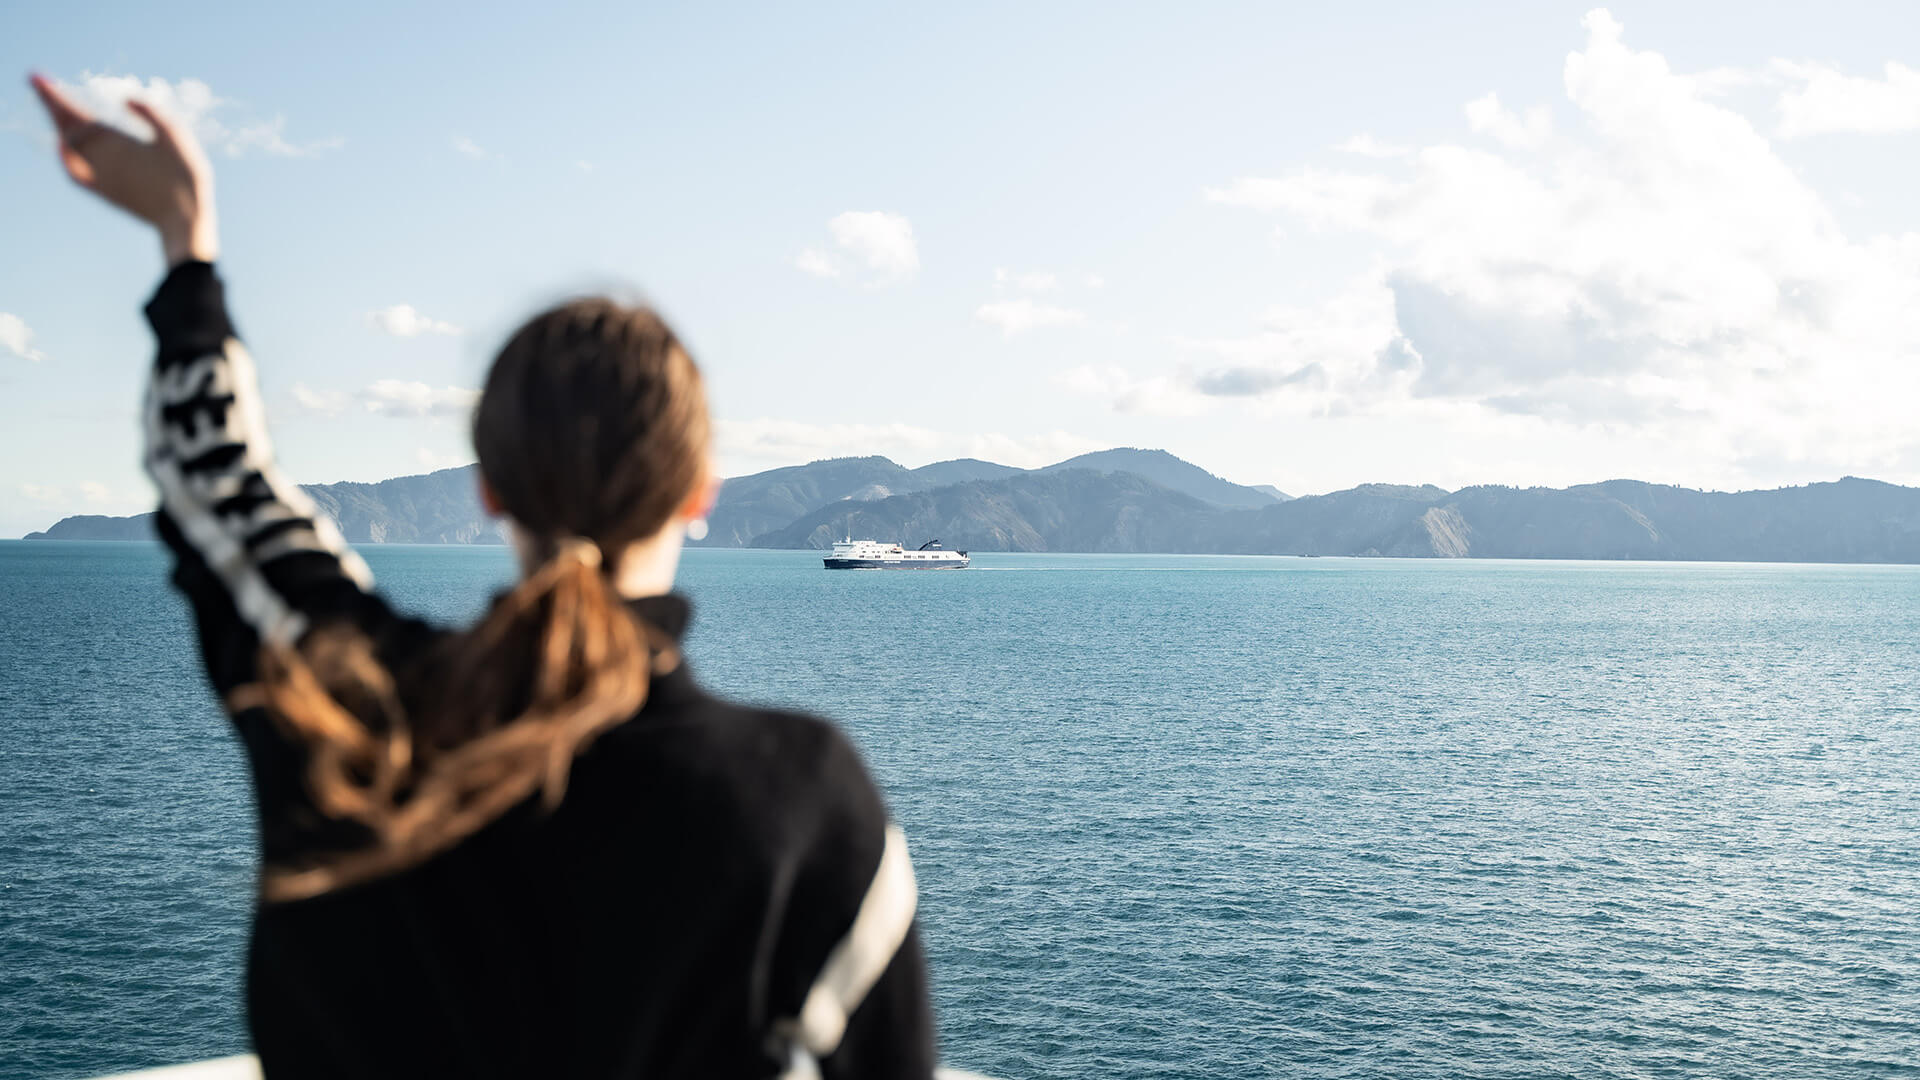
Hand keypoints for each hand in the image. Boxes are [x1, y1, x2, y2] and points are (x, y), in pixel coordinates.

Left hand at [29, 73, 218, 265]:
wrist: (183, 221)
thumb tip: (124, 98)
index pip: (77, 115)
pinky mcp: (105, 192)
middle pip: (67, 127)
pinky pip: (75, 172)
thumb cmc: (186, 177)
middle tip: (37, 83)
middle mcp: (101, 159)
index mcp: (117, 142)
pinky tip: (62, 148)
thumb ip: (150, 114)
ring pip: (70, 146)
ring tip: (53, 109)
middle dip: (52, 105)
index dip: (56, 97)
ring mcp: (100, 176)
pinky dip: (65, 157)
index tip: (38, 79)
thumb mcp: (176, 138)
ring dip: (59, 125)